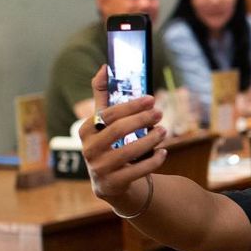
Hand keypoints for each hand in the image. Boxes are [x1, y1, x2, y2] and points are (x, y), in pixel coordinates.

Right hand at [81, 65, 167, 203]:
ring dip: (150, 140)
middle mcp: (89, 150)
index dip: (131, 106)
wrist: (111, 182)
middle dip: (141, 120)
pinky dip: (153, 161)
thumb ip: (102, 96)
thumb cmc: (109, 144)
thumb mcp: (103, 121)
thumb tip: (105, 66)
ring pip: (128, 152)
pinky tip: (164, 152)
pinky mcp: (112, 184)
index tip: (151, 98)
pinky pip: (137, 171)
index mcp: (86, 130)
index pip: (108, 114)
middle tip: (159, 113)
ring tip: (164, 131)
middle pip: (117, 131)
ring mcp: (99, 168)